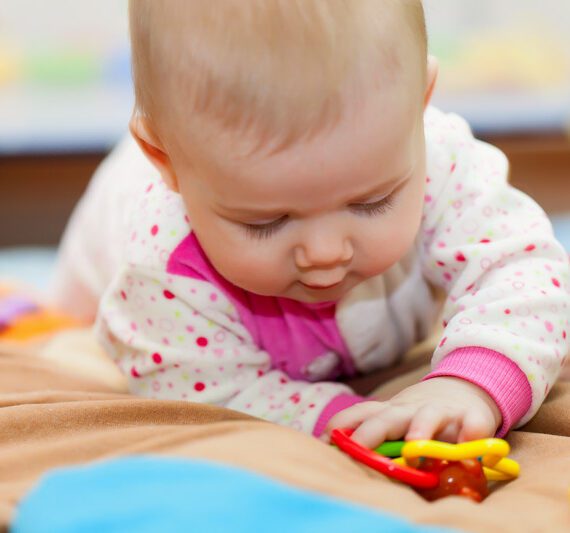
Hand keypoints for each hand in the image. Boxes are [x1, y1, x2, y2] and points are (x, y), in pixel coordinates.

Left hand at [325, 377, 501, 447]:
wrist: (465, 388)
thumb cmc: (422, 414)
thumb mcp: (396, 419)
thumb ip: (376, 437)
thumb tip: (340, 455)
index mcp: (390, 412)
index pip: (360, 413)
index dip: (341, 425)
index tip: (323, 441)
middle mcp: (411, 409)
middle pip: (388, 417)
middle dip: (371, 432)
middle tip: (357, 449)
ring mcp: (442, 411)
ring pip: (428, 416)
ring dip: (420, 429)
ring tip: (414, 447)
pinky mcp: (472, 417)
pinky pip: (473, 425)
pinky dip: (472, 434)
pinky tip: (471, 446)